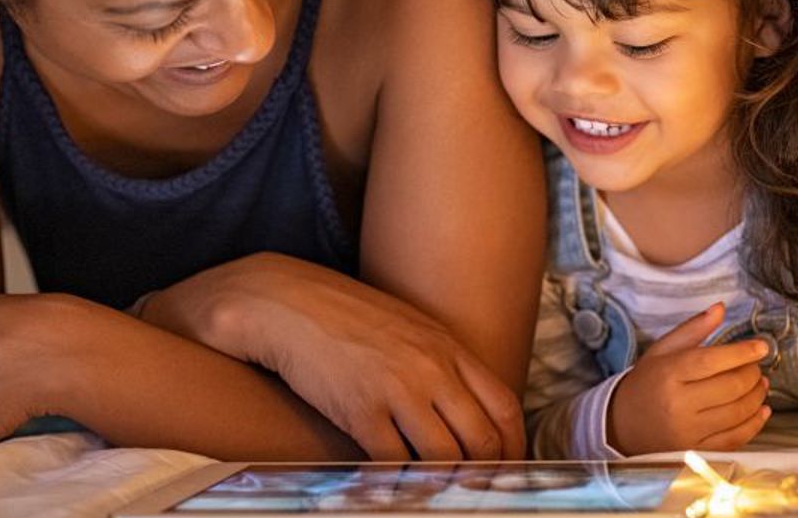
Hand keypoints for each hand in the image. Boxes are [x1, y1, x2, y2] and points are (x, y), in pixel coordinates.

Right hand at [137, 253, 522, 460]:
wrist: (283, 303)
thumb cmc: (343, 317)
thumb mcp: (405, 328)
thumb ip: (439, 363)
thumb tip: (463, 408)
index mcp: (447, 346)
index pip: (505, 406)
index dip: (514, 448)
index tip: (508, 470)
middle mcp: (431, 368)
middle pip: (482, 440)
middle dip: (485, 475)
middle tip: (477, 493)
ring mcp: (397, 390)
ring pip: (444, 459)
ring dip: (444, 484)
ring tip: (438, 494)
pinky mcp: (360, 411)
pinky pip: (394, 465)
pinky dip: (400, 485)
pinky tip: (394, 490)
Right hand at [607, 305, 770, 455]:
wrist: (623, 424)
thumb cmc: (646, 382)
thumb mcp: (662, 350)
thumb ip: (693, 328)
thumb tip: (721, 308)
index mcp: (669, 373)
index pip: (713, 361)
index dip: (743, 353)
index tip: (761, 347)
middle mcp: (679, 404)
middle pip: (730, 387)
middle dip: (752, 374)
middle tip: (756, 366)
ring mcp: (689, 431)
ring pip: (738, 412)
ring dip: (757, 396)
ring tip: (760, 384)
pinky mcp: (697, 450)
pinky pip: (735, 438)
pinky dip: (755, 423)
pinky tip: (762, 409)